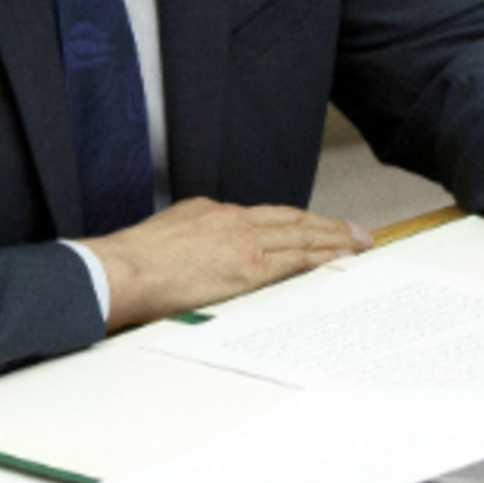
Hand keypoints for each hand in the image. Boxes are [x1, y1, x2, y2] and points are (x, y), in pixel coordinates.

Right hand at [77, 198, 373, 329]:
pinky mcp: (247, 269)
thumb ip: (196, 235)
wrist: (123, 269)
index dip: (297, 222)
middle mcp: (234, 221)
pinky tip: (338, 259)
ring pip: (300, 237)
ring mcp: (243, 243)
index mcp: (214, 212)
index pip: (268, 217)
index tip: (317, 226)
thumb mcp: (169, 231)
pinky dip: (319, 258)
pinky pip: (293, 261)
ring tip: (360, 243)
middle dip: (328, 226)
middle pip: (293, 220)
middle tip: (358, 231)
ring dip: (334, 240)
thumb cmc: (134, 260)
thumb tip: (207, 250)